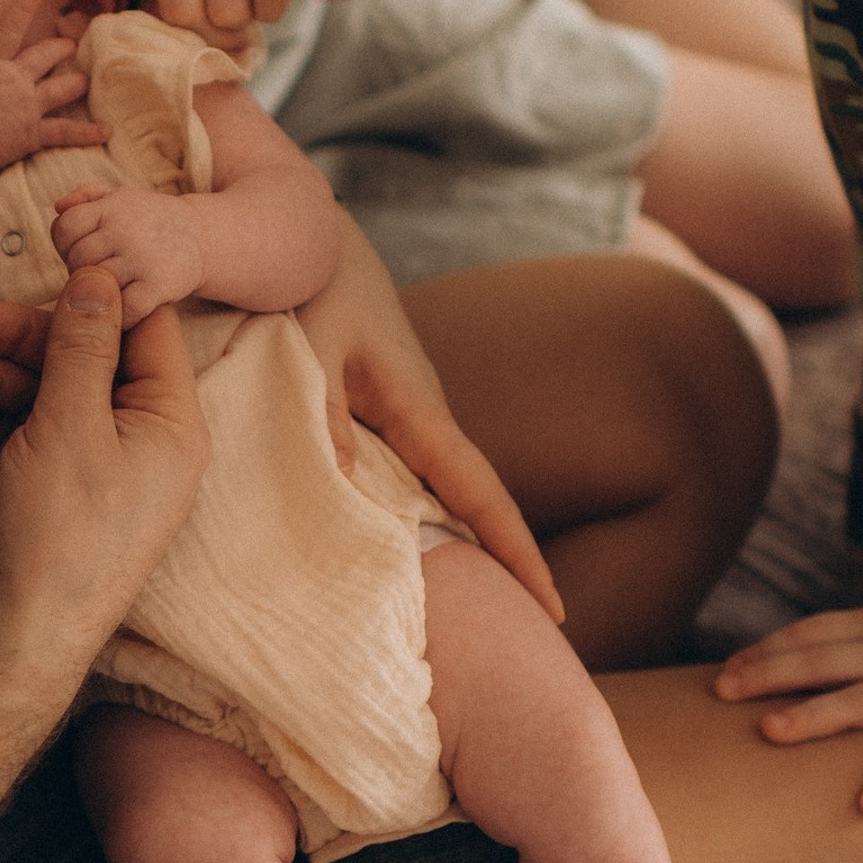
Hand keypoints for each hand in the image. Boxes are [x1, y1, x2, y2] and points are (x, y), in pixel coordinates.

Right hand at [0, 0, 106, 228]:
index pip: (10, 28)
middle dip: (60, 48)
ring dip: (76, 83)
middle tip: (71, 44)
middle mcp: (17, 79)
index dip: (23, 7)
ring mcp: (28, 106)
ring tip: (86, 80)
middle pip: (46, 56)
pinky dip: (86, 132)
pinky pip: (65, 132)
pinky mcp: (33, 133)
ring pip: (62, 89)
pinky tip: (106, 131)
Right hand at [0, 270, 209, 656]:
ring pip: (47, 394)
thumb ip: (82, 345)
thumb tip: (101, 277)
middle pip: (85, 358)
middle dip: (20, 344)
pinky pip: (28, 432)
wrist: (22, 635)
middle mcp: (144, 442)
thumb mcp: (70, 423)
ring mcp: (99, 467)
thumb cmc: (61, 536)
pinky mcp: (58, 489)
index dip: (94, 295)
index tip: (44, 265)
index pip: (145, 329)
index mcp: (171, 423)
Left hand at [51, 183, 204, 325]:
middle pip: (78, 260)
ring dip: (101, 296)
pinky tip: (127, 312)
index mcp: (112, 206)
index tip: (82, 253)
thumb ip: (86, 197)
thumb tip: (59, 206)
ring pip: (97, 286)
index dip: (66, 245)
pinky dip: (122, 318)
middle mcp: (125, 229)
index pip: (65, 227)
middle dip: (81, 272)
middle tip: (99, 276)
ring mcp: (142, 257)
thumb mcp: (121, 198)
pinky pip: (125, 309)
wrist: (202, 237)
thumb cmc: (149, 222)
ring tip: (114, 291)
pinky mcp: (159, 285)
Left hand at [299, 213, 561, 622]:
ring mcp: (404, 408)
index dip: (516, 552)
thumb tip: (345, 487)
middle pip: (471, 502)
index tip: (555, 610)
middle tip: (530, 633)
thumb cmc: (311, 282)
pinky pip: (407, 469)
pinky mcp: (380, 402)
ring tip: (477, 607)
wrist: (307, 229)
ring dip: (459, 540)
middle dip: (503, 561)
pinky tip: (401, 544)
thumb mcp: (311, 344)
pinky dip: (412, 509)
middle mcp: (424, 413)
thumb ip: (323, 413)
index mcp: (418, 405)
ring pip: (437, 488)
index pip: (480, 493)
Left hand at [714, 590, 862, 813]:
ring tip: (770, 731)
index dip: (765, 649)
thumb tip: (780, 652)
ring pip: (855, 701)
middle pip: (818, 662)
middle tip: (722, 691)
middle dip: (767, 675)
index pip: (807, 634)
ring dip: (811, 716)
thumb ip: (845, 636)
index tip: (726, 667)